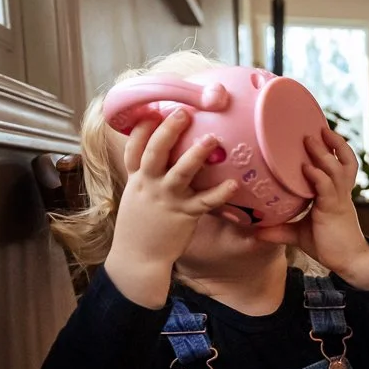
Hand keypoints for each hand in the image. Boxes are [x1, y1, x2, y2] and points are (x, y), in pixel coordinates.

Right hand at [104, 110, 237, 306]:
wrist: (137, 258)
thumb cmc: (142, 227)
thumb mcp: (137, 198)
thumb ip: (149, 179)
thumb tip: (166, 163)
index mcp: (137, 179)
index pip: (134, 149)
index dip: (142, 129)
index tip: (152, 110)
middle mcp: (148, 185)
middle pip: (155, 152)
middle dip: (168, 130)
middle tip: (183, 112)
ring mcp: (166, 199)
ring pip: (180, 172)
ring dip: (195, 154)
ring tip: (212, 139)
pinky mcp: (183, 215)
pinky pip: (204, 201)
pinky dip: (219, 193)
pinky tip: (233, 183)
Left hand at [255, 128, 368, 289]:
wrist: (350, 262)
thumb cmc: (330, 246)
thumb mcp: (300, 235)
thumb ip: (280, 230)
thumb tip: (255, 232)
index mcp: (335, 194)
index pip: (338, 165)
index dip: (333, 149)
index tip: (320, 133)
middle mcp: (339, 192)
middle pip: (343, 160)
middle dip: (333, 143)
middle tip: (316, 127)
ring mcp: (338, 199)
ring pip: (337, 169)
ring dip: (324, 153)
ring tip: (313, 138)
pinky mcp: (334, 209)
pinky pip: (327, 187)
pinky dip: (318, 176)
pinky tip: (307, 168)